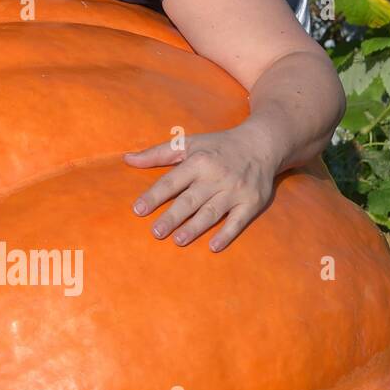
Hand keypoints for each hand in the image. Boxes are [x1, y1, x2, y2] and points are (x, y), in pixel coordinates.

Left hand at [123, 122, 278, 251]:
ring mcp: (235, 190)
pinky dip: (227, 234)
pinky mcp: (252, 202)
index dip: (154, 195)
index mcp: (198, 161)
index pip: (172, 181)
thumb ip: (157, 153)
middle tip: (156, 232)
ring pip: (211, 212)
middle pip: (190, 199)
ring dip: (195, 227)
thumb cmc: (218, 146)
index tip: (138, 210)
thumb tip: (127, 159)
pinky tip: (213, 246)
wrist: (262, 143)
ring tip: (178, 241)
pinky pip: (238, 221)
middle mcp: (216, 176)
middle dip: (173, 216)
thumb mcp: (189, 143)